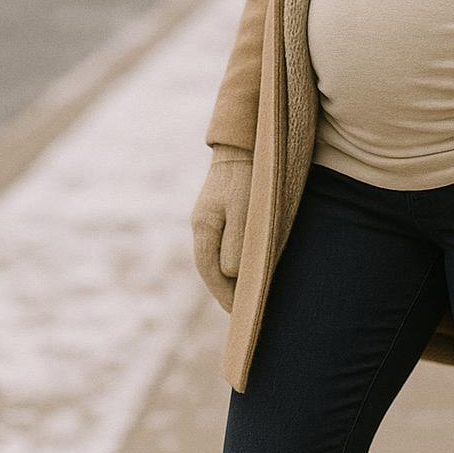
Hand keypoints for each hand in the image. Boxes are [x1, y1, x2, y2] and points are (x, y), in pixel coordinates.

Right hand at [190, 147, 253, 310]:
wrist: (246, 139)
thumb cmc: (250, 176)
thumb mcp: (246, 211)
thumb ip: (237, 243)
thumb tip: (231, 274)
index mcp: (204, 227)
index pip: (211, 272)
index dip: (226, 295)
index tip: (242, 313)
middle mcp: (202, 225)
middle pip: (211, 268)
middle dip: (227, 291)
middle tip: (246, 312)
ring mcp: (209, 216)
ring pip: (217, 256)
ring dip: (231, 276)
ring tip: (248, 295)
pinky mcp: (221, 208)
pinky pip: (225, 243)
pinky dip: (234, 259)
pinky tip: (248, 266)